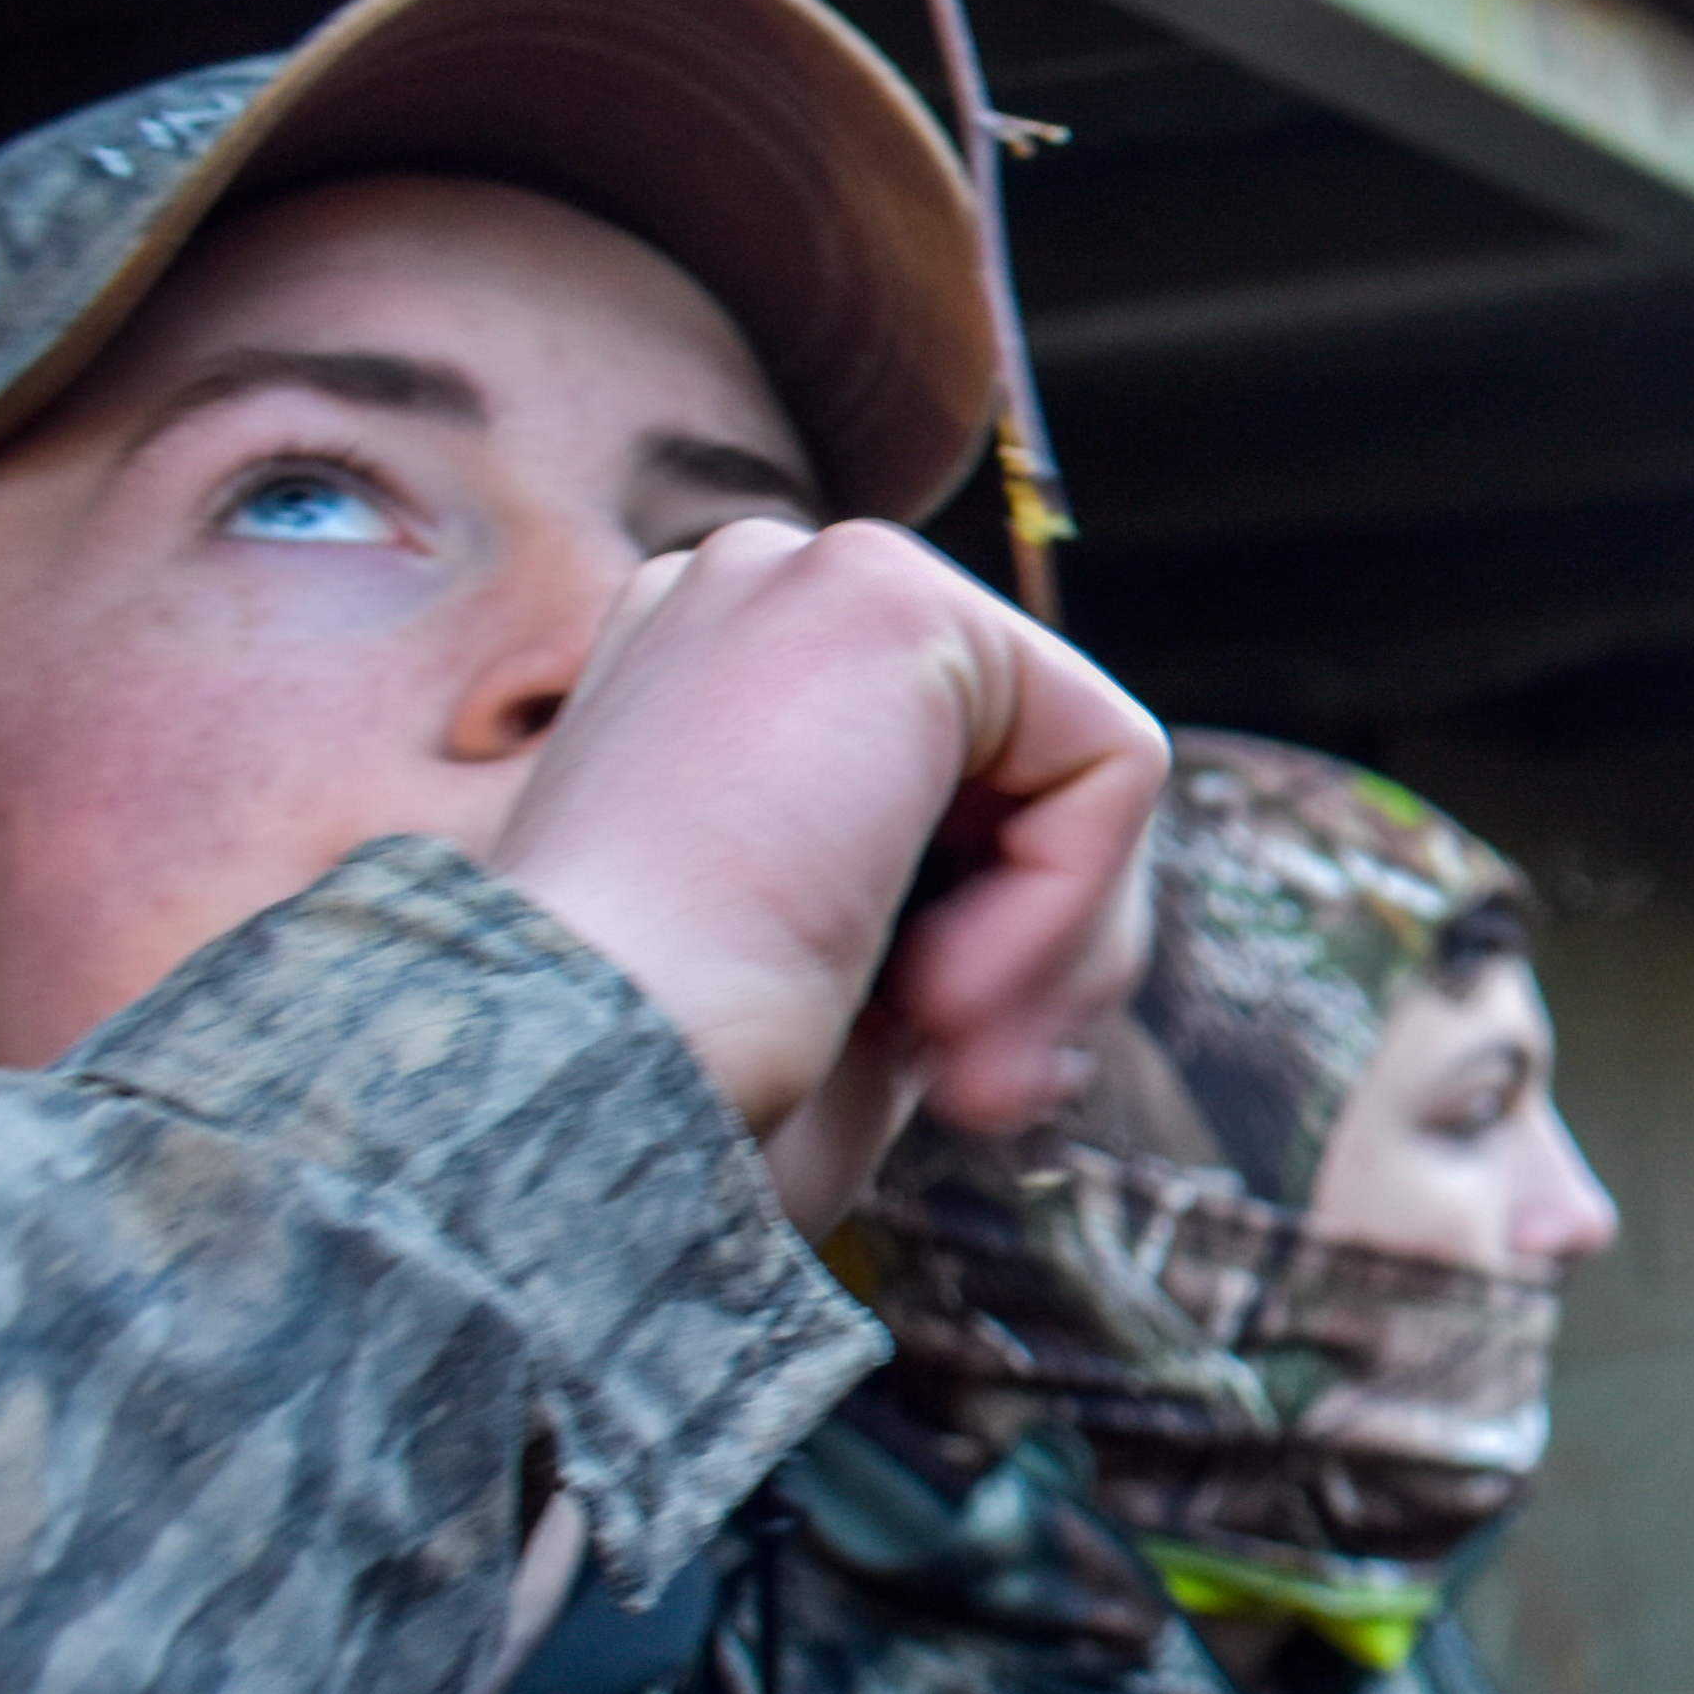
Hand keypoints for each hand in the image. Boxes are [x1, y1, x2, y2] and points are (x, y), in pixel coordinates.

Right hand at [486, 517, 1167, 1225]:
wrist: (582, 1113)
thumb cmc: (693, 1098)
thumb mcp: (847, 980)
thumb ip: (952, 901)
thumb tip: (1096, 922)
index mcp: (711, 694)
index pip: (963, 795)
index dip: (992, 951)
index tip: (938, 1081)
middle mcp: (746, 608)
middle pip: (1032, 769)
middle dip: (1045, 950)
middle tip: (974, 1093)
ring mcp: (800, 580)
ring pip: (1081, 769)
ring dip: (1053, 955)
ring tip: (951, 1060)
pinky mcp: (885, 596)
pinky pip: (1111, 759)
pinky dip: (1069, 910)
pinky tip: (937, 988)